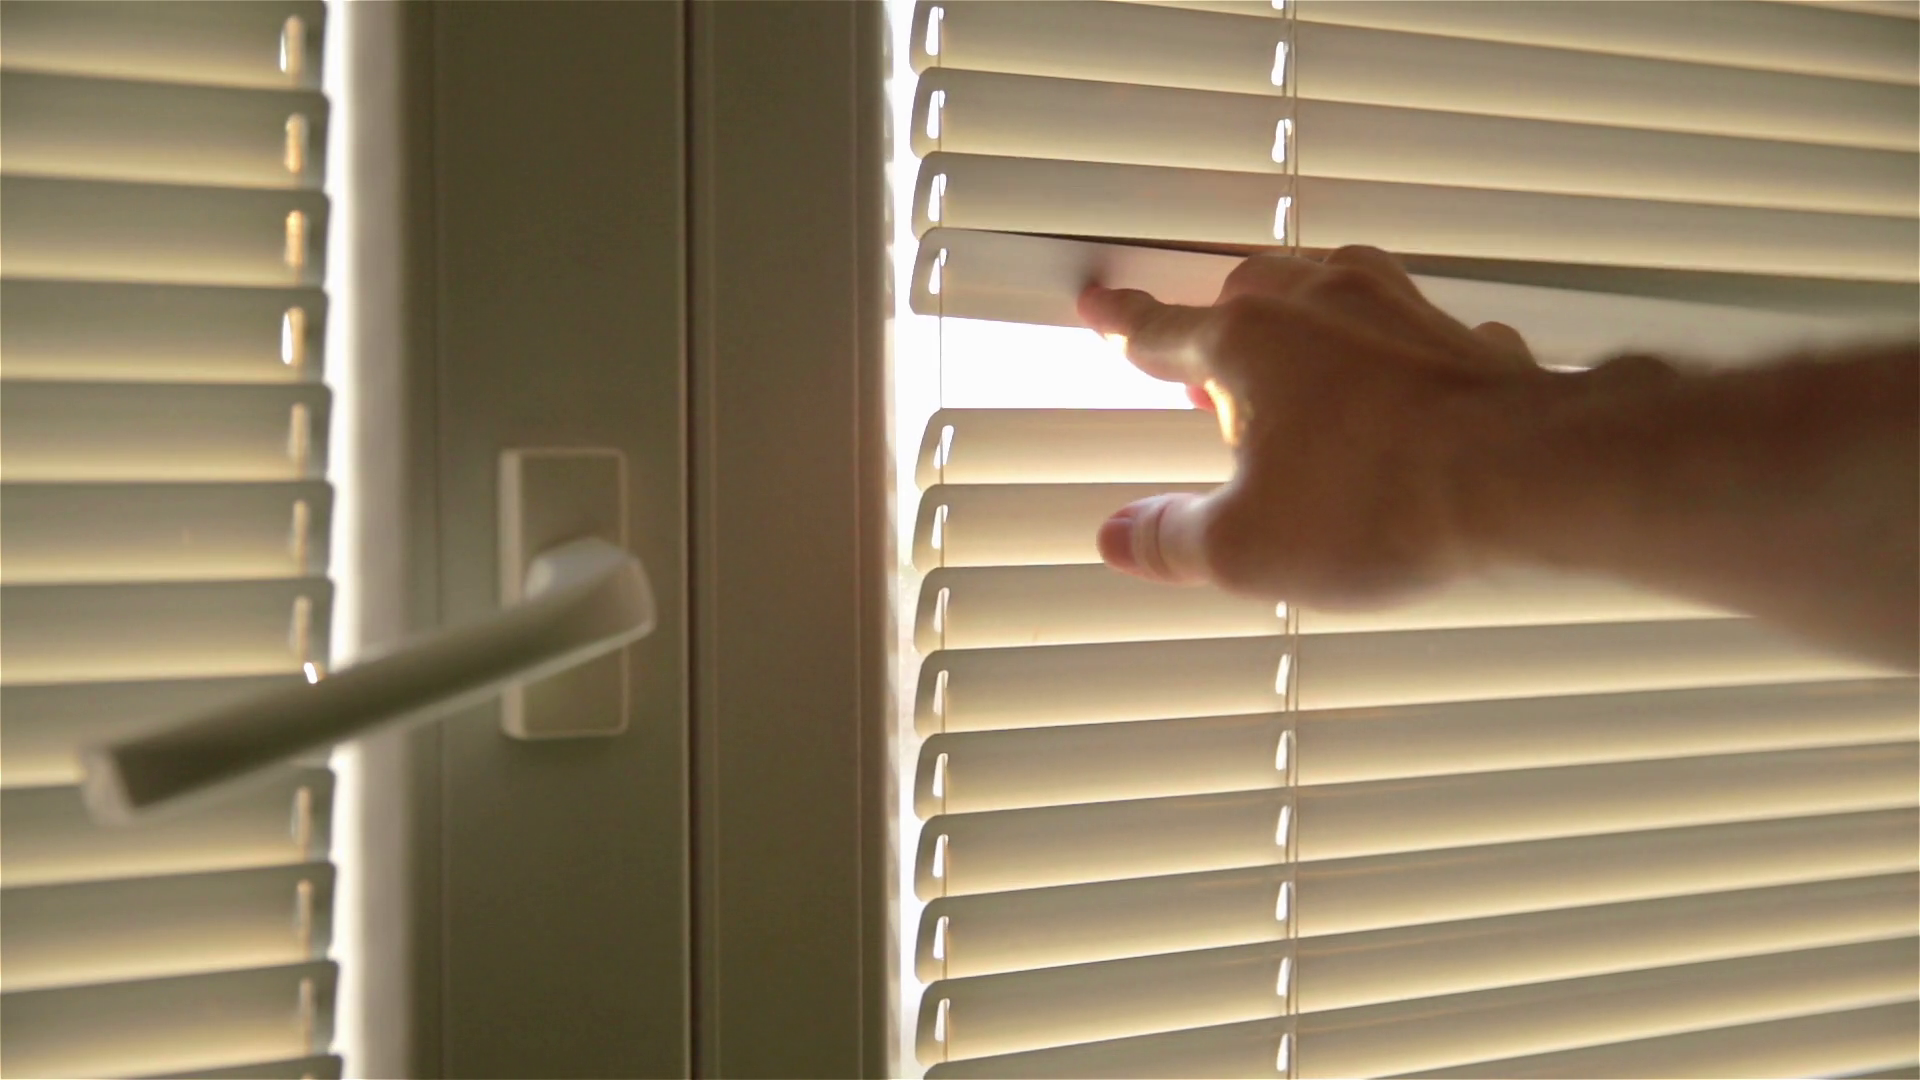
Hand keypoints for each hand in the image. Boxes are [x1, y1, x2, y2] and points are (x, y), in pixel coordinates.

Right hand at [1079, 245, 1555, 608]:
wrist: (1526, 477)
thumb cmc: (1378, 500)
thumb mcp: (1247, 546)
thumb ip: (1174, 540)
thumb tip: (1121, 536)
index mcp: (1248, 341)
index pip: (1163, 328)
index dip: (1124, 324)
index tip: (1101, 306)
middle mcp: (1320, 303)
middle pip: (1250, 292)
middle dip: (1222, 324)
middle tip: (1207, 373)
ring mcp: (1400, 312)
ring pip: (1333, 290)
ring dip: (1308, 322)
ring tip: (1301, 369)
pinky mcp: (1465, 342)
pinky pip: (1417, 335)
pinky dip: (1397, 357)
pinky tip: (1405, 394)